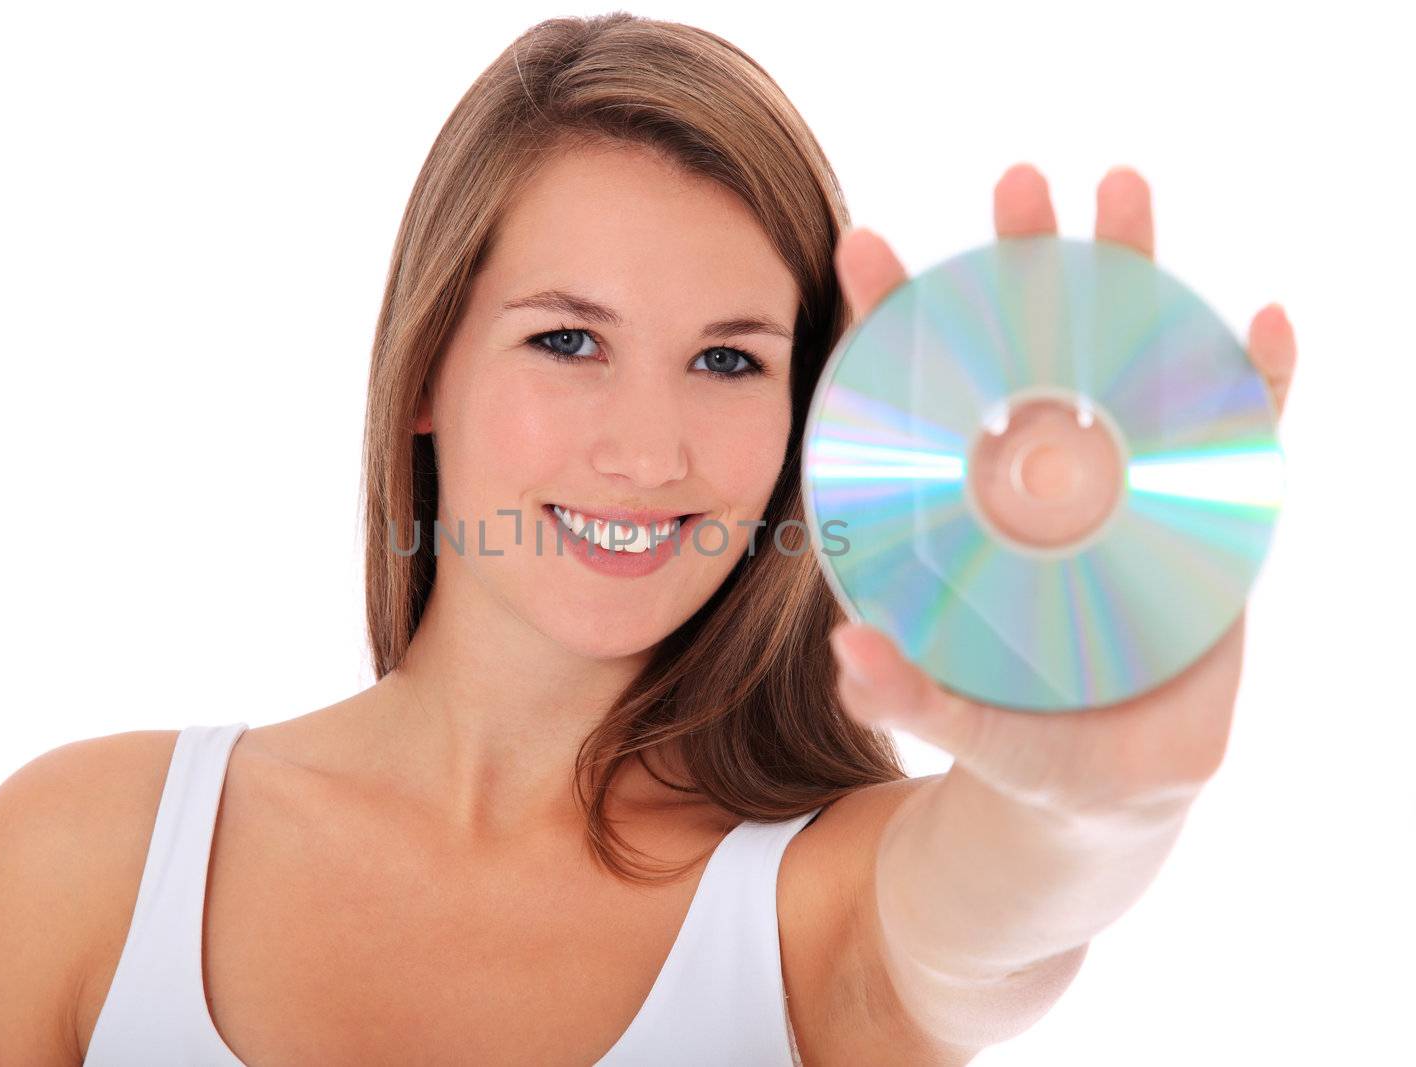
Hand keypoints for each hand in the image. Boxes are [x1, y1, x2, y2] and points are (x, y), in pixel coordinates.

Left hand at [829, 164, 1297, 817]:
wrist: (1103, 788)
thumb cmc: (1015, 737)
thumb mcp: (957, 720)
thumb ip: (908, 694)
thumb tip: (852, 657)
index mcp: (971, 503)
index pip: (925, 394)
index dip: (895, 320)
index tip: (862, 245)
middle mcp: (1046, 473)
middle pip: (1035, 348)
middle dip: (1027, 261)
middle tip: (1017, 184)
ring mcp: (1130, 483)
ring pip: (1137, 361)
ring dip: (1138, 275)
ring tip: (1127, 193)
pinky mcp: (1209, 516)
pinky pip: (1241, 435)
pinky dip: (1256, 379)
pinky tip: (1265, 325)